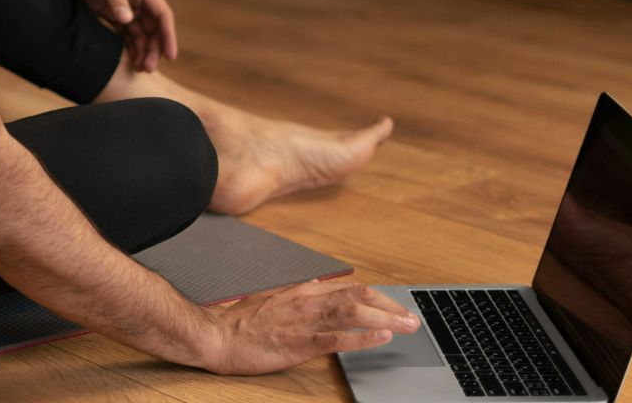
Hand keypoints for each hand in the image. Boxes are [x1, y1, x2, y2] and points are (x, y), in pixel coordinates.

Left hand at [52, 0, 176, 70]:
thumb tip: (128, 19)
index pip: (161, 13)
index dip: (168, 35)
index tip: (170, 56)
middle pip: (152, 27)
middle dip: (153, 48)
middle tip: (147, 69)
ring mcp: (122, 4)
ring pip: (140, 31)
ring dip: (143, 49)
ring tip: (140, 68)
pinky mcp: (108, 9)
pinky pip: (125, 31)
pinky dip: (129, 44)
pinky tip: (129, 58)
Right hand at [204, 281, 419, 375]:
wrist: (219, 336)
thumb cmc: (244, 321)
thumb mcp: (275, 299)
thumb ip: (301, 295)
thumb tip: (323, 289)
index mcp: (303, 291)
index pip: (350, 287)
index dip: (379, 297)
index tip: (396, 306)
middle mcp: (308, 301)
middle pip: (359, 296)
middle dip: (390, 306)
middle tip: (412, 318)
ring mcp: (305, 321)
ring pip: (353, 312)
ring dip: (385, 318)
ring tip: (406, 326)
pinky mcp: (300, 342)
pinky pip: (337, 338)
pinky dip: (362, 336)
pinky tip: (381, 337)